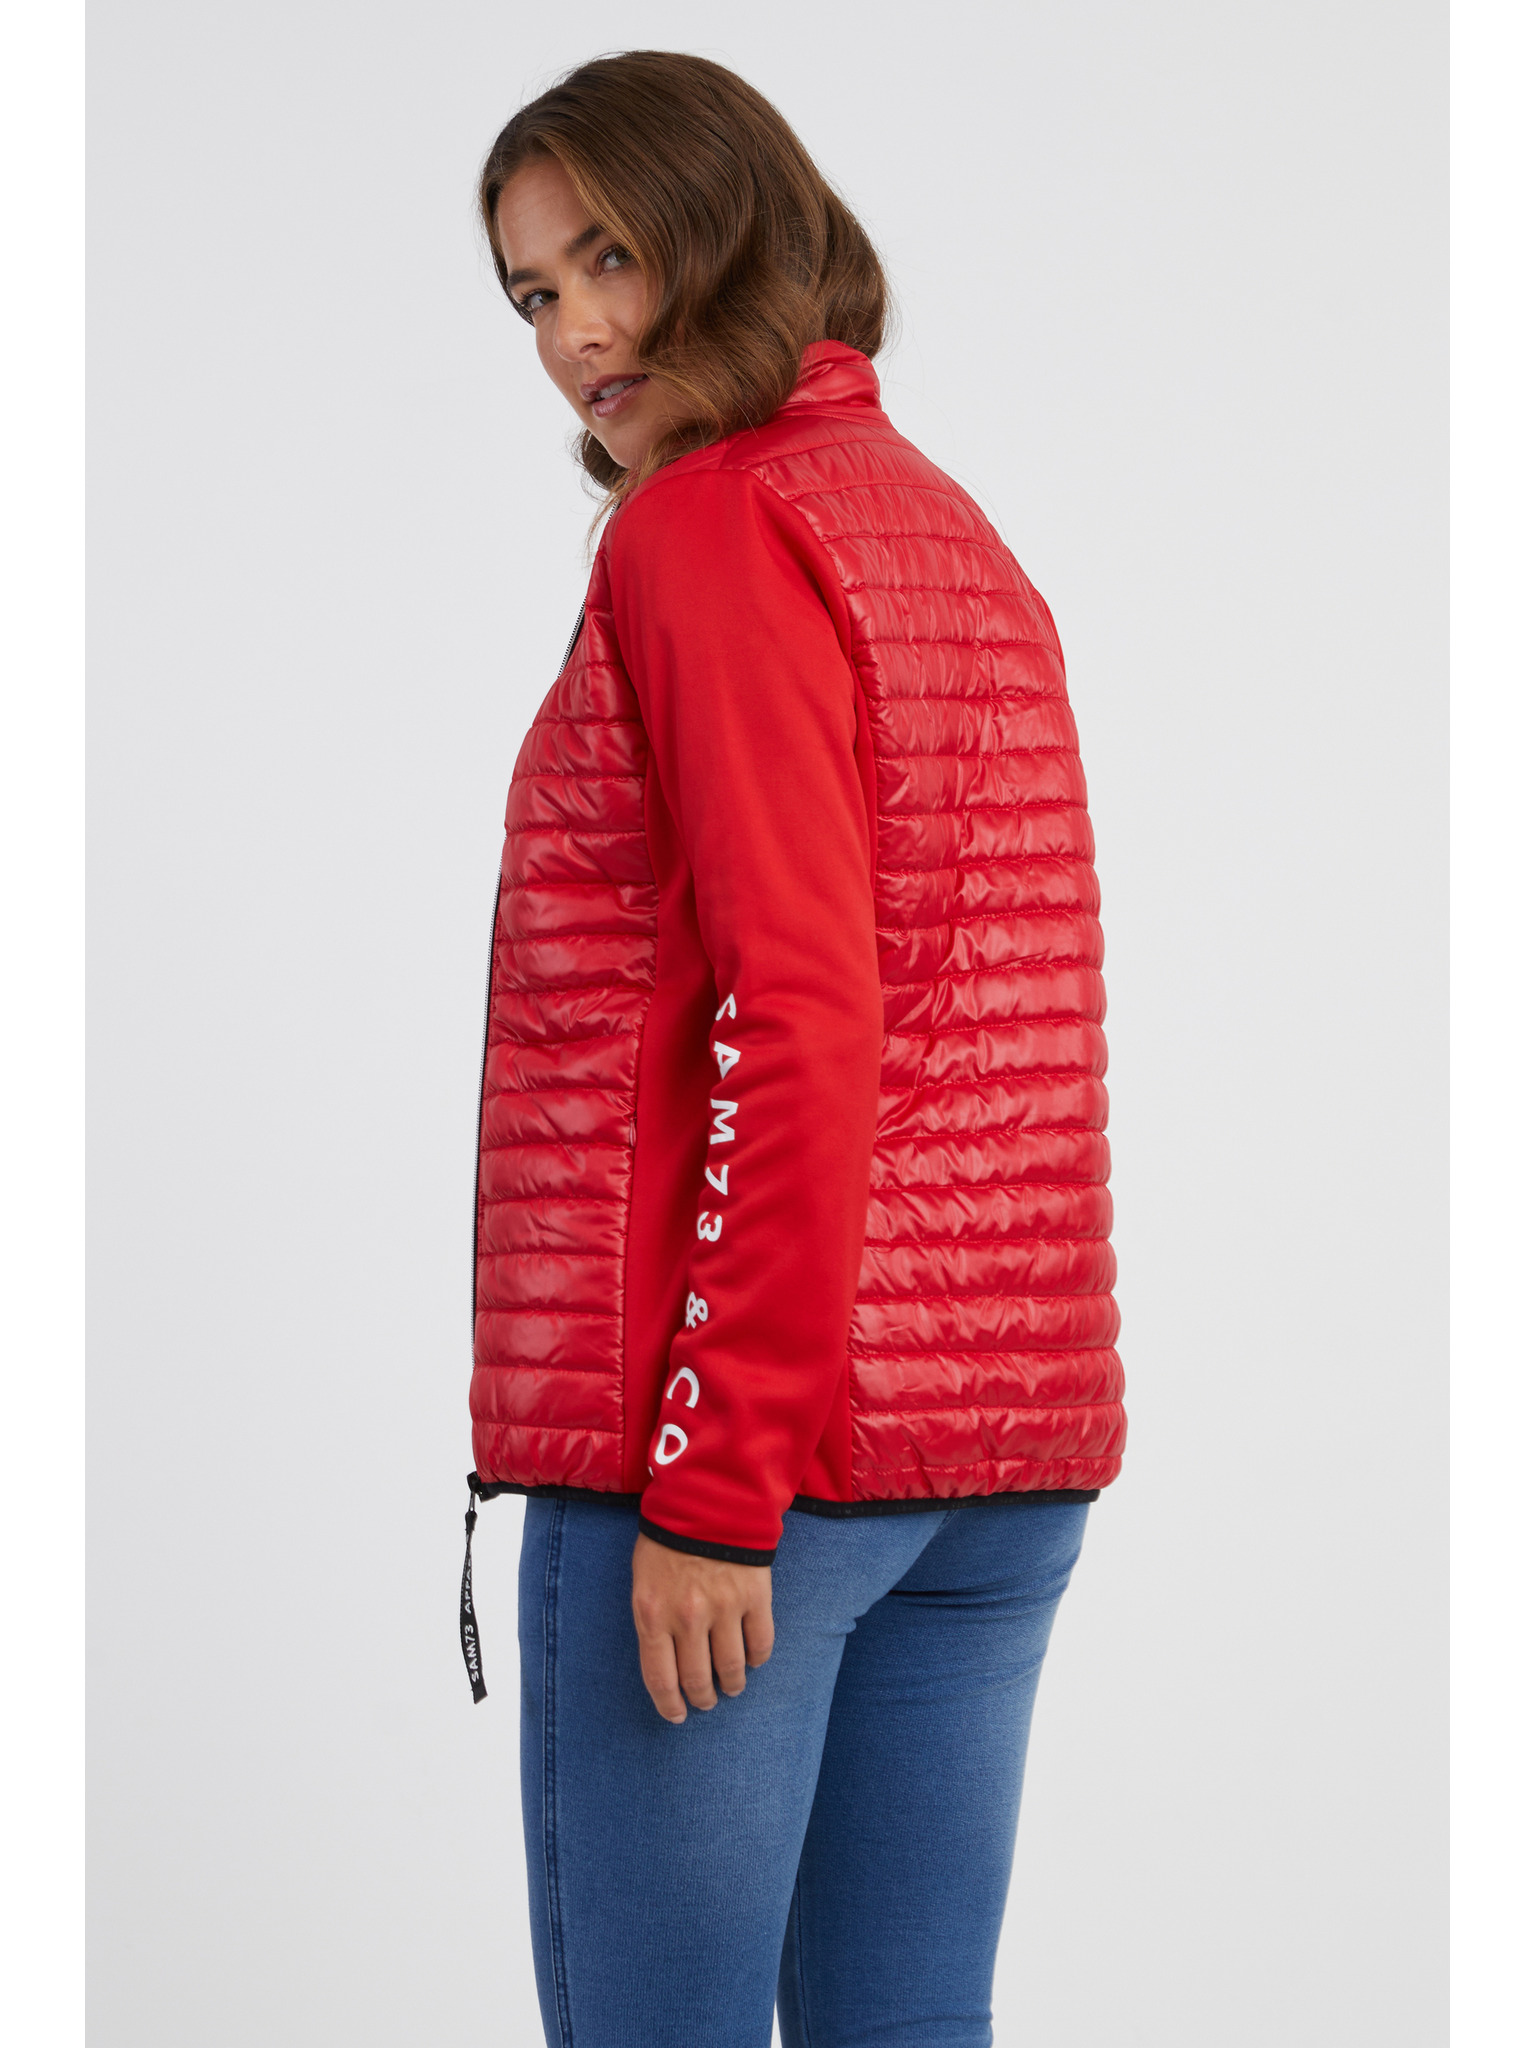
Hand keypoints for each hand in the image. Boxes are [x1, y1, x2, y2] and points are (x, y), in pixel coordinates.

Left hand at [630, 1532, 773, 1722]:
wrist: (707, 1498)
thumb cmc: (668, 1538)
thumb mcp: (643, 1579)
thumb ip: (653, 1619)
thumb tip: (665, 1658)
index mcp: (653, 1614)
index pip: (660, 1678)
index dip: (669, 1705)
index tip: (677, 1716)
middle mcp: (688, 1618)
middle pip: (697, 1680)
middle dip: (702, 1698)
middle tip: (706, 1700)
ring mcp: (724, 1608)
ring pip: (732, 1668)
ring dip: (733, 1684)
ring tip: (732, 1685)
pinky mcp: (755, 1597)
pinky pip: (761, 1643)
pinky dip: (758, 1658)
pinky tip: (753, 1659)